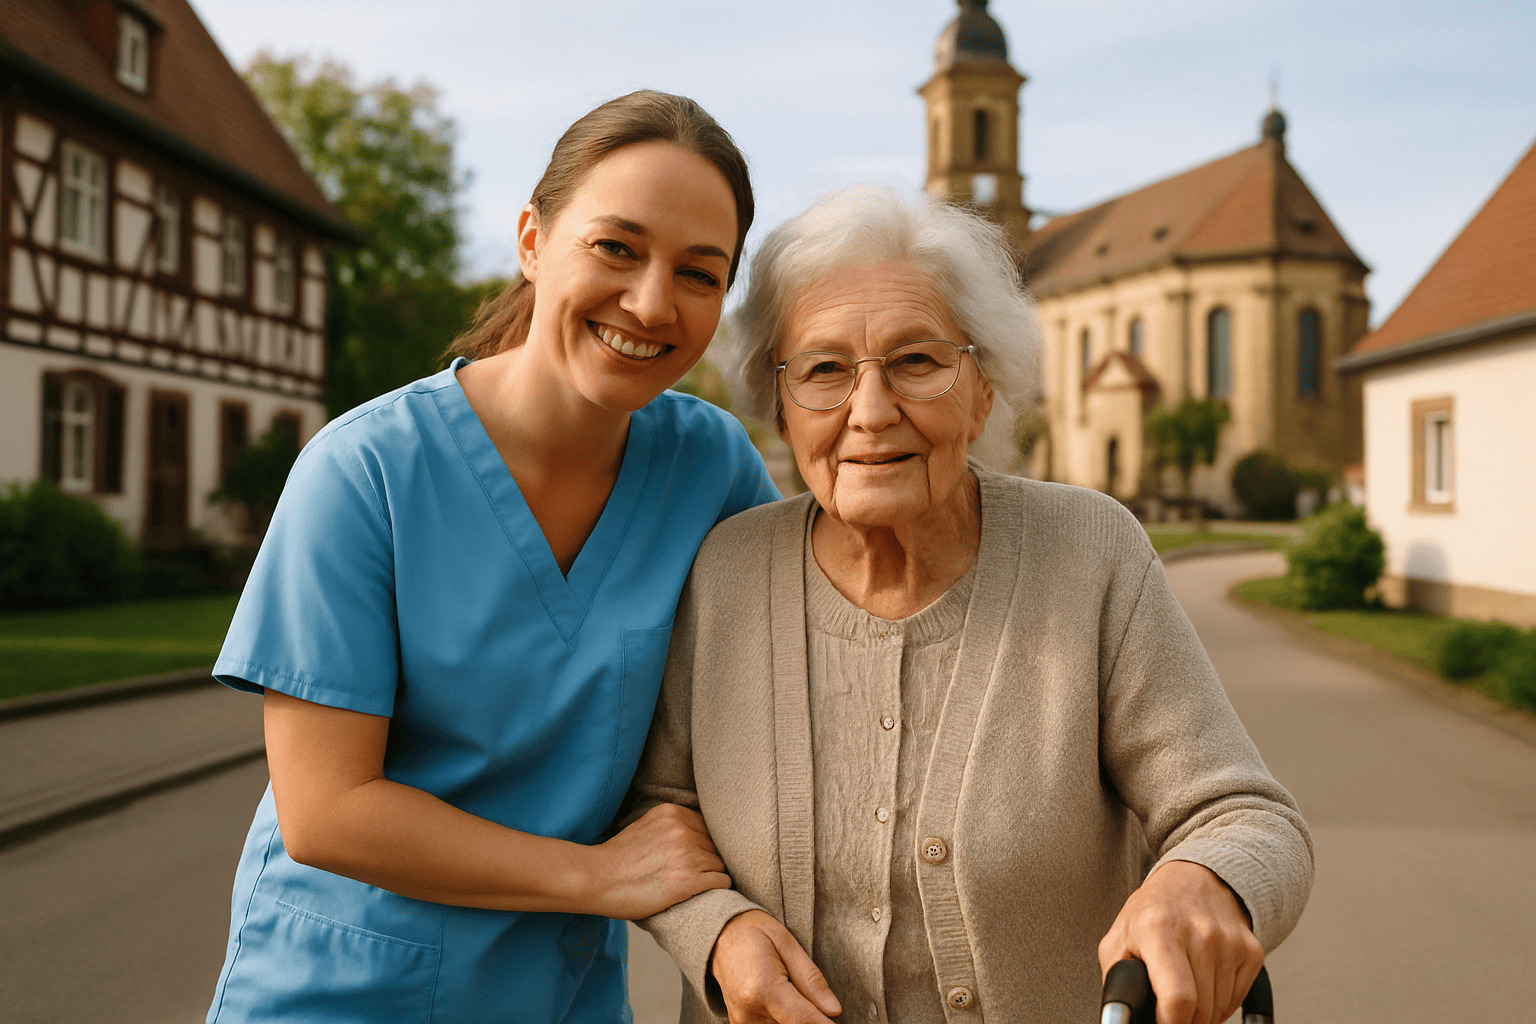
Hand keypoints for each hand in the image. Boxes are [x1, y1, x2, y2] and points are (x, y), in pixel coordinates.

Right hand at [587, 803, 729, 918]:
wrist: (597, 880)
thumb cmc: (618, 859)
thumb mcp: (644, 826)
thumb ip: (670, 826)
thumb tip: (696, 834)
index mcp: (671, 813)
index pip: (707, 826)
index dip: (703, 843)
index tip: (696, 856)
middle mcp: (682, 830)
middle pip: (714, 845)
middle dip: (708, 859)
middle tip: (695, 873)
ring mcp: (687, 854)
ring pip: (719, 863)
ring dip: (711, 875)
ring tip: (696, 885)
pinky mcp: (689, 880)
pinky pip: (721, 881)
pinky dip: (717, 888)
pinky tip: (702, 892)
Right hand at [711, 910, 841, 1022]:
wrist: (720, 934)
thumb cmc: (754, 933)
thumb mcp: (787, 943)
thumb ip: (811, 979)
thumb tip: (834, 1011)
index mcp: (762, 988)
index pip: (804, 1020)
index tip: (837, 1020)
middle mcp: (749, 1011)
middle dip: (813, 1018)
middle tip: (817, 1000)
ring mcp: (742, 1022)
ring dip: (797, 1018)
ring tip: (793, 991)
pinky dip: (784, 1019)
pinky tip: (785, 1002)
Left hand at [1098, 861, 1263, 1023]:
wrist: (1194, 879)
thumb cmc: (1151, 914)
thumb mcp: (1118, 940)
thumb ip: (1116, 984)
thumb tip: (1121, 1021)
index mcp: (1161, 930)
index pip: (1178, 998)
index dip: (1169, 1023)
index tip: (1162, 1023)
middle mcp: (1201, 933)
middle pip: (1200, 1010)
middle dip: (1183, 1021)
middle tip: (1169, 1009)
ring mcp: (1230, 942)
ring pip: (1219, 1009)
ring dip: (1201, 1013)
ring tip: (1184, 990)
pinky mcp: (1251, 950)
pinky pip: (1236, 1000)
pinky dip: (1219, 1003)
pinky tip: (1203, 983)